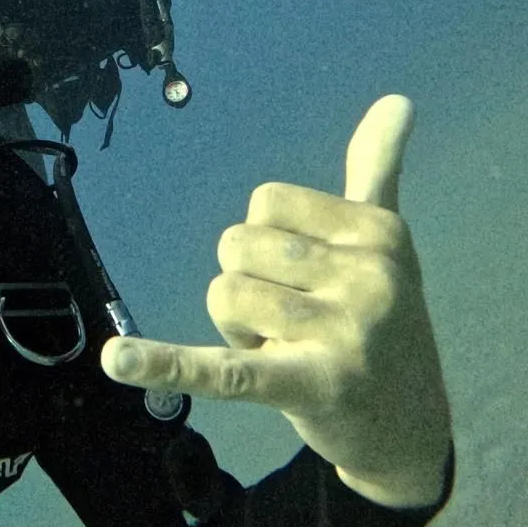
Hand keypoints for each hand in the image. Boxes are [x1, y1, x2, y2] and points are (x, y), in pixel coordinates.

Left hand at [101, 95, 452, 508]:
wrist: (410, 429)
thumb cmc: (383, 322)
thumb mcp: (386, 244)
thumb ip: (376, 170)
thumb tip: (398, 98)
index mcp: (378, 230)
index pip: (264, 202)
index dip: (264, 242)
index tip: (305, 279)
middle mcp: (368, 274)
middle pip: (238, 246)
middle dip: (249, 287)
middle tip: (297, 325)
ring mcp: (343, 331)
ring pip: (225, 294)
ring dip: (239, 329)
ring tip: (289, 351)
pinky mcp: (311, 386)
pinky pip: (226, 368)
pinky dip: (165, 365)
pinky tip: (117, 361)